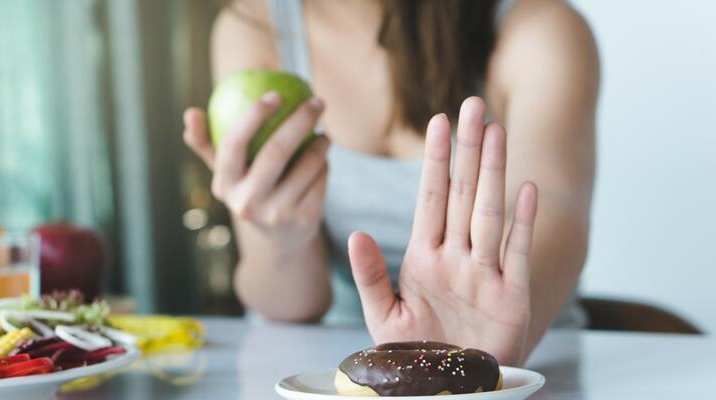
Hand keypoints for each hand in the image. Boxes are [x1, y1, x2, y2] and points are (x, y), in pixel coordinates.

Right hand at [183, 92, 328, 250]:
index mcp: (224, 185)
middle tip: (316, 102)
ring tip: (322, 134)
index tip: (274, 95)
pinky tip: (323, 159)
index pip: (233, 144)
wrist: (281, 237)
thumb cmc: (250, 190)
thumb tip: (191, 112)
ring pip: (307, 163)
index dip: (253, 115)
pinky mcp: (304, 220)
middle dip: (300, 120)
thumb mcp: (227, 173)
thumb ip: (207, 143)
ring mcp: (277, 214)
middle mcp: (247, 202)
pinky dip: (325, 164)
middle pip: (276, 151)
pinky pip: (321, 178)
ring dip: (321, 143)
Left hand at [348, 97, 537, 365]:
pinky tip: (527, 189)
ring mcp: (486, 275)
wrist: (448, 390)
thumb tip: (356, 233)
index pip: (430, 198)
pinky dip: (523, 224)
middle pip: (462, 194)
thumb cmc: (416, 355)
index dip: (435, 160)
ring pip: (489, 213)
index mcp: (425, 258)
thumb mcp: (384, 316)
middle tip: (473, 105)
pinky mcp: (511, 298)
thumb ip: (371, 275)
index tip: (437, 122)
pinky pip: (517, 254)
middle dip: (467, 150)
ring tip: (497, 131)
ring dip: (493, 173)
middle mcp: (457, 258)